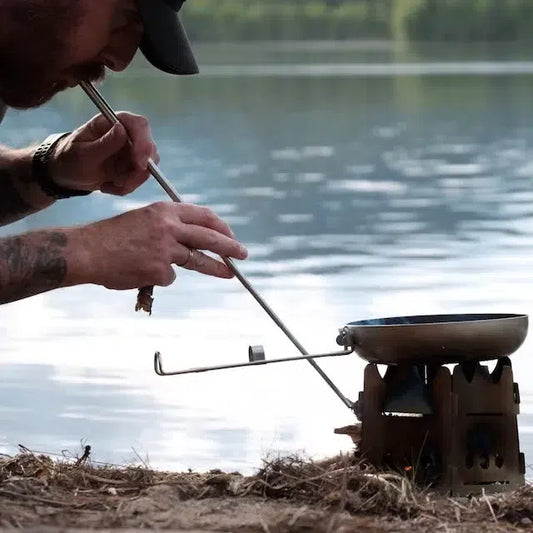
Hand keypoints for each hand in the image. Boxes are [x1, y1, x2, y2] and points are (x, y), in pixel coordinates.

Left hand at [48, 112, 158, 195]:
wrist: (66, 174)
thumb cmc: (69, 159)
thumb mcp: (83, 154)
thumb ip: (104, 143)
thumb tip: (122, 129)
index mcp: (112, 122)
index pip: (139, 125)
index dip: (144, 143)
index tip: (139, 164)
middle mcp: (127, 134)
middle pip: (149, 148)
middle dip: (139, 170)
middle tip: (122, 183)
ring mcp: (131, 151)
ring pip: (147, 167)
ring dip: (131, 181)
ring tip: (108, 186)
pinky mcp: (132, 166)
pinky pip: (139, 179)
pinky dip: (126, 187)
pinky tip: (108, 186)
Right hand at [66, 202, 247, 288]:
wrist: (86, 250)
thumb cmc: (113, 236)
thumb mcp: (144, 219)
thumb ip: (168, 226)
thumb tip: (194, 238)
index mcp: (165, 210)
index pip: (203, 216)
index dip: (220, 227)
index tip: (229, 235)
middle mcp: (169, 227)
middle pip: (209, 237)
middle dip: (230, 247)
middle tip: (243, 253)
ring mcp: (165, 249)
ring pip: (197, 260)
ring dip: (215, 268)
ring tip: (229, 273)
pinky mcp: (160, 270)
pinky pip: (169, 276)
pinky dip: (160, 277)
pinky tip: (142, 272)